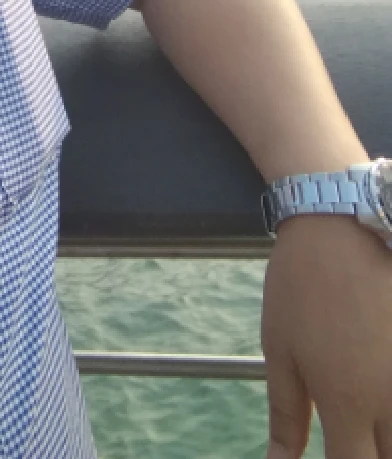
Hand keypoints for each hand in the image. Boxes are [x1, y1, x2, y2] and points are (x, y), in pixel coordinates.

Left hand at [262, 215, 391, 457]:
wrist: (341, 224)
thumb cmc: (300, 286)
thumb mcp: (279, 349)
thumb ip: (286, 414)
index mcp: (346, 402)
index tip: (331, 456)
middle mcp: (391, 398)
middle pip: (389, 456)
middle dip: (371, 455)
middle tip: (349, 438)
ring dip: (389, 436)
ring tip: (367, 423)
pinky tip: (384, 401)